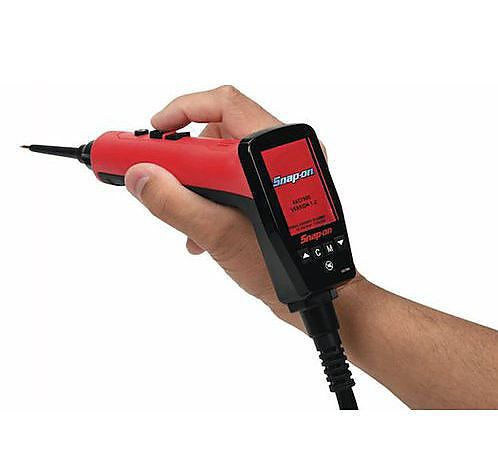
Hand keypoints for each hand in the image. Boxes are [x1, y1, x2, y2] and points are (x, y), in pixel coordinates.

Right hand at [124, 85, 302, 326]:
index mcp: (276, 152)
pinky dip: (216, 193)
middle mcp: (286, 152)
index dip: (180, 112)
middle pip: (222, 128)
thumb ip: (174, 203)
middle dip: (189, 159)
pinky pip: (240, 174)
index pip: (222, 105)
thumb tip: (140, 176)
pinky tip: (205, 229)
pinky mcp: (281, 186)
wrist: (311, 292)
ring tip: (189, 220)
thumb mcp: (218, 235)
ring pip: (228, 155)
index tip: (154, 134)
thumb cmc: (277, 268)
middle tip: (168, 181)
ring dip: (200, 184)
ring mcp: (286, 169)